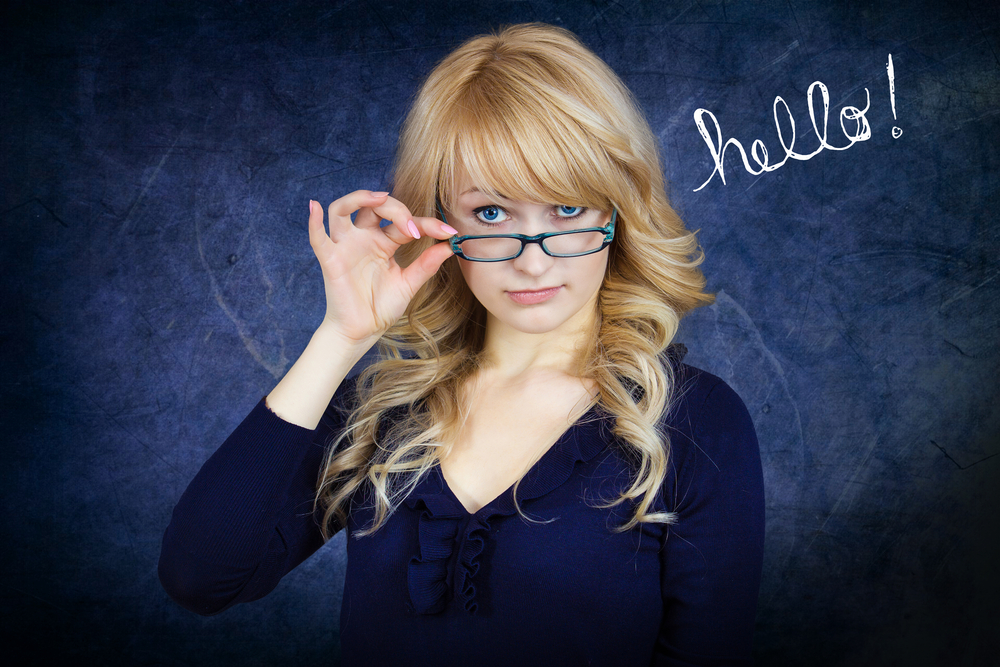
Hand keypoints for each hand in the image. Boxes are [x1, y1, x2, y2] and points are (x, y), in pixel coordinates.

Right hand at [308, 190, 456, 345]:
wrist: (362, 332)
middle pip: (375, 207)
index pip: (405, 222)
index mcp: (384, 242)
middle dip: (397, 210)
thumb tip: (450, 246)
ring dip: (359, 198)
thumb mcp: (408, 284)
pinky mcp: (331, 260)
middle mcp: (364, 238)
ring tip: (379, 198)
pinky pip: (318, 238)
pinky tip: (314, 206)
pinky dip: (313, 221)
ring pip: (342, 209)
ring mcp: (346, 246)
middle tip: (413, 228)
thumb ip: (426, 264)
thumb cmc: (381, 307)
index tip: (448, 233)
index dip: (428, 224)